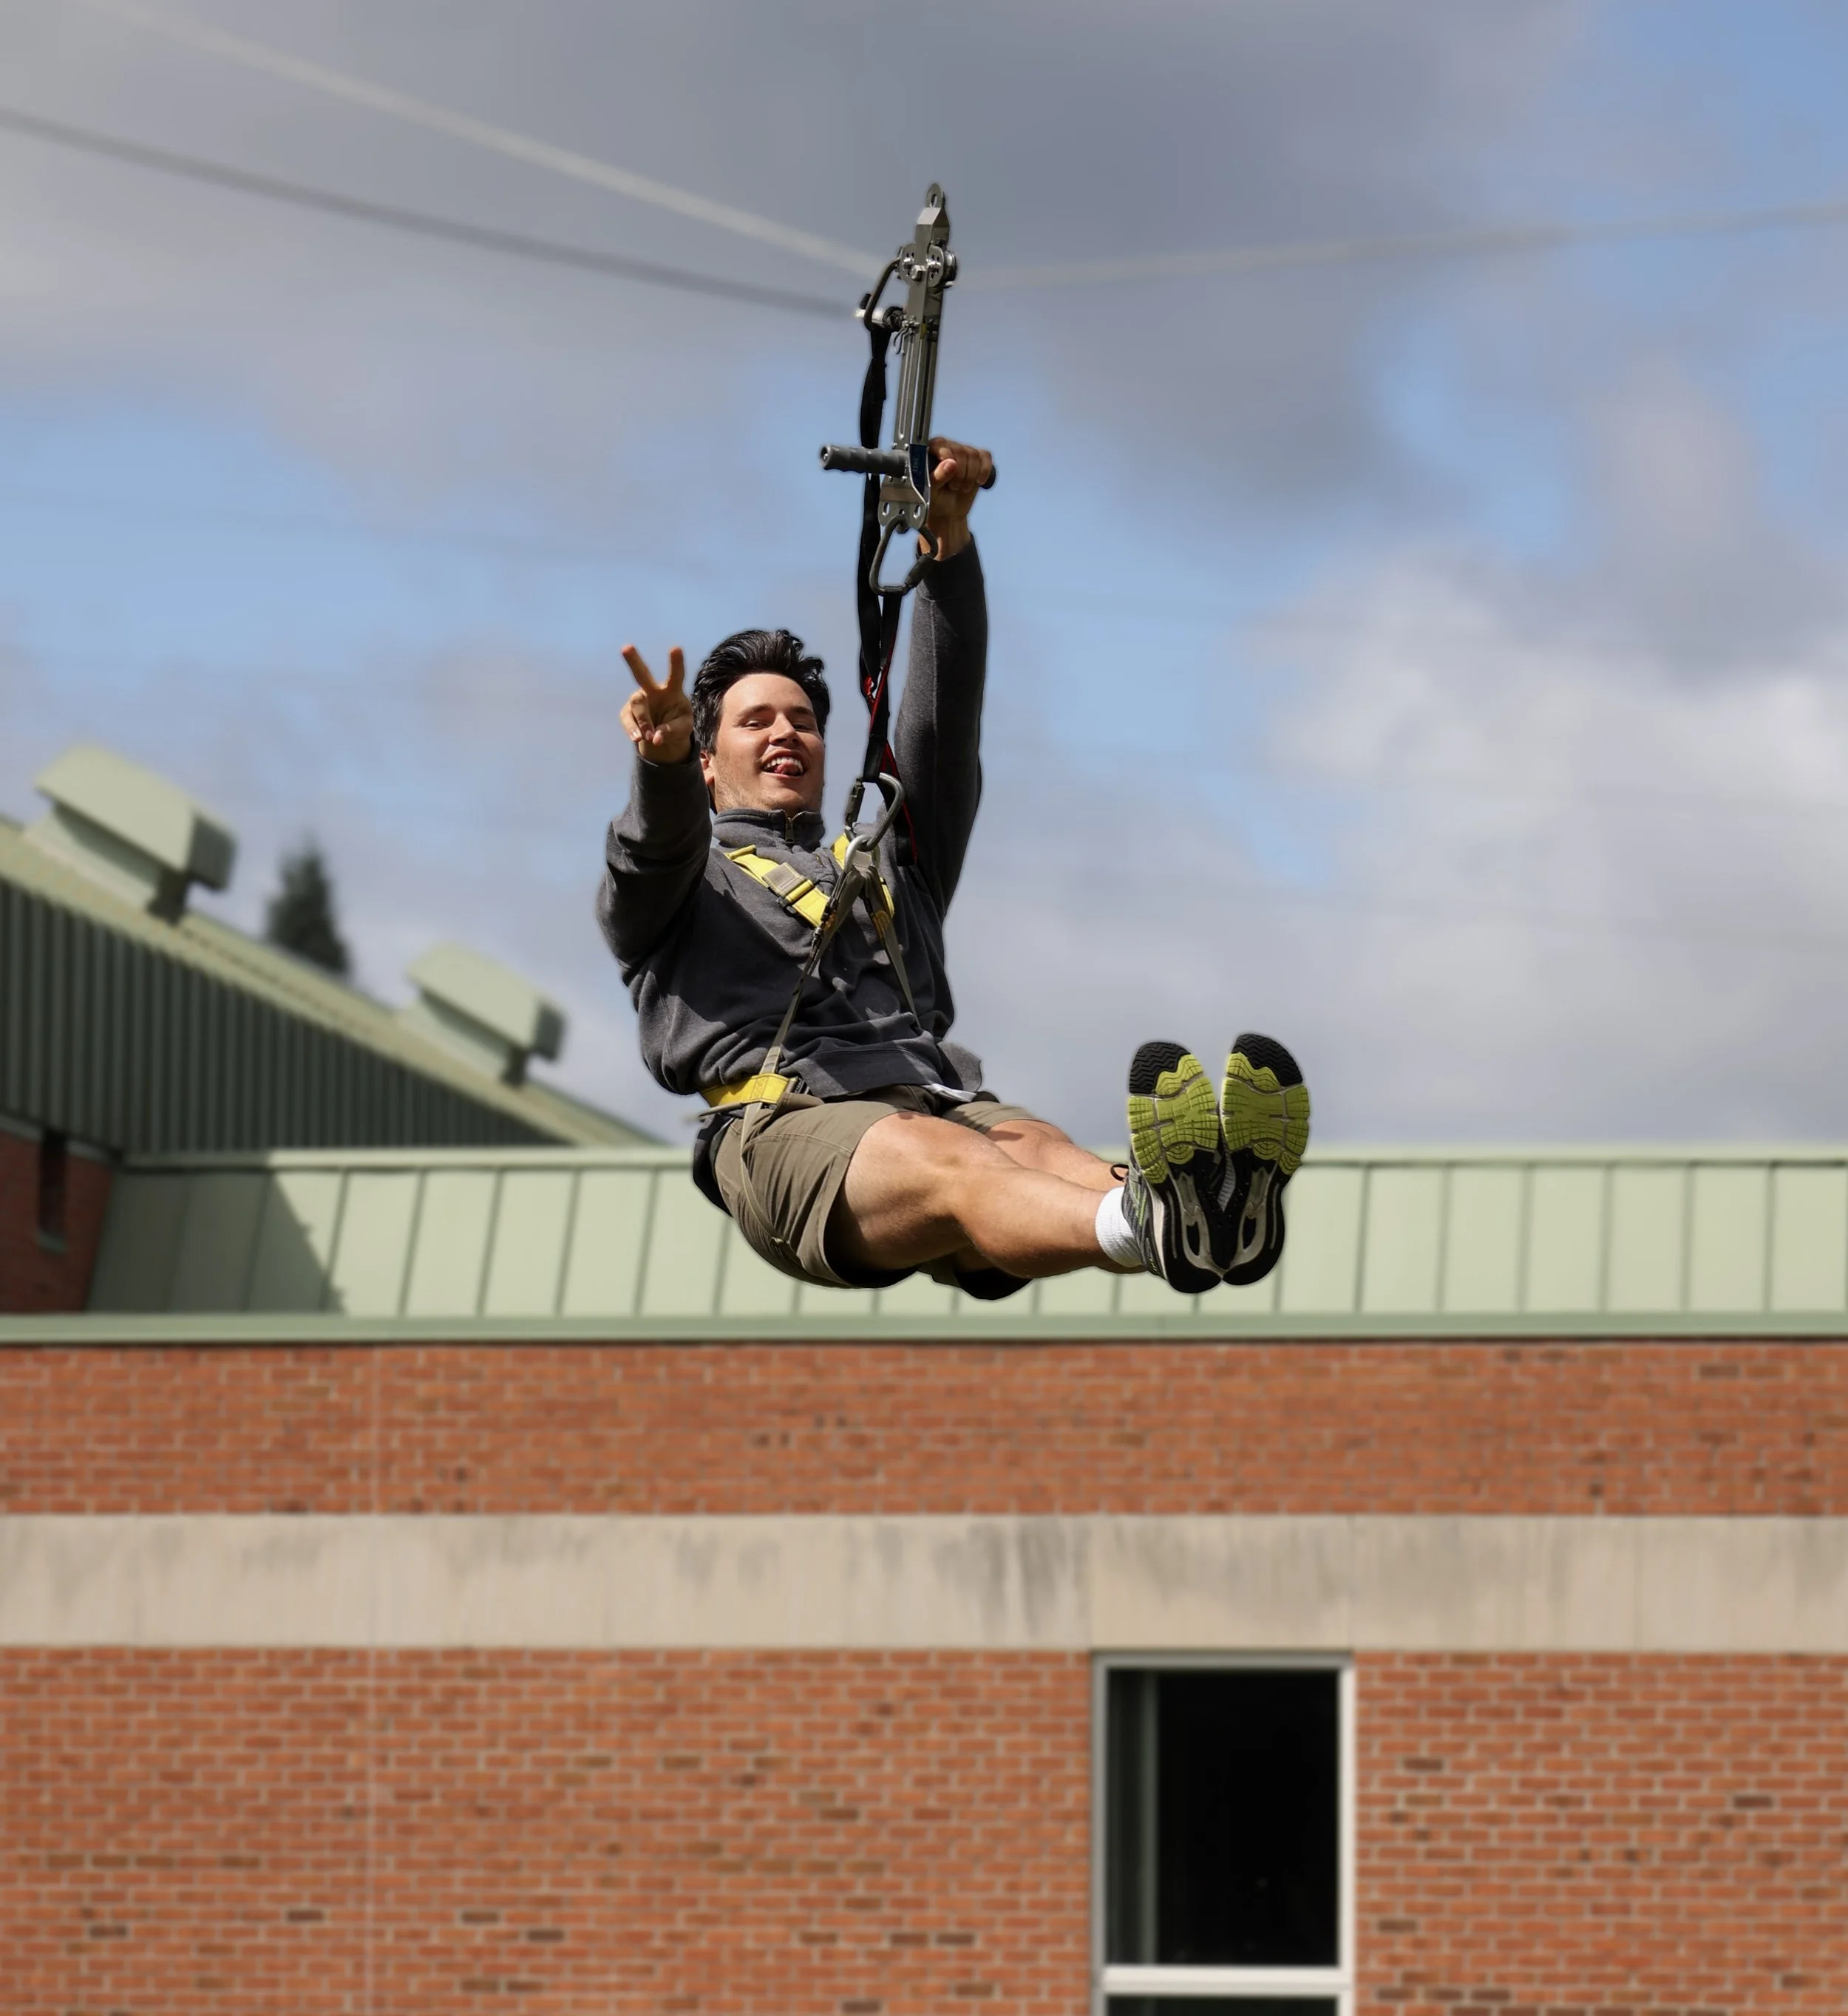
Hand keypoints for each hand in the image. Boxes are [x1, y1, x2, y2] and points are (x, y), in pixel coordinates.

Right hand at [620, 644, 693, 764]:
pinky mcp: (628, 713)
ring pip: (637, 703)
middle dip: (634, 661)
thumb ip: (672, 731)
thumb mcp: (683, 729)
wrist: (663, 737)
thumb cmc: (678, 725)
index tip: (676, 648)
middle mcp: (653, 691)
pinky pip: (627, 719)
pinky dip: (632, 729)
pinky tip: (637, 738)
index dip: (676, 663)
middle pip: (642, 674)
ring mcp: (639, 701)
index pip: (676, 675)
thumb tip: (655, 737)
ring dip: (643, 720)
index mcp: (672, 690)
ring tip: (647, 736)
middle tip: (626, 647)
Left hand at [922, 435, 992, 561]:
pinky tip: (977, 483)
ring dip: (970, 476)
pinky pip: (986, 458)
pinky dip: (984, 471)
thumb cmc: (930, 506)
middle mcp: (945, 448)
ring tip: (960, 489)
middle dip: (960, 474)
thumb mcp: (928, 495)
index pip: (941, 444)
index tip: (948, 479)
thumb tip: (949, 463)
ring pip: (974, 455)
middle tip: (953, 489)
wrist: (944, 518)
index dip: (947, 459)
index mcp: (927, 453)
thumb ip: (936, 477)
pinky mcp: (976, 462)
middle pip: (961, 450)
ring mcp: (962, 453)